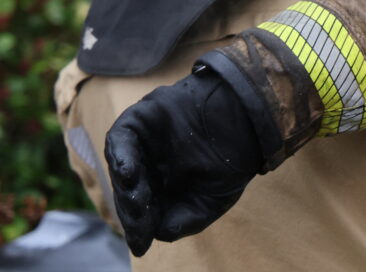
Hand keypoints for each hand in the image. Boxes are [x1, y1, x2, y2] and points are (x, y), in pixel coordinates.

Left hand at [104, 67, 263, 255]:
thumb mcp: (211, 202)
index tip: (141, 245)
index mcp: (162, 187)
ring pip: (120, 168)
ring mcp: (142, 143)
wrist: (246, 122)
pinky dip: (120, 156)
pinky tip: (129, 174)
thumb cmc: (231, 162)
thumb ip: (185, 221)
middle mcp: (148, 165)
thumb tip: (159, 234)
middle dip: (133, 212)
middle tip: (141, 223)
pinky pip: (119, 139)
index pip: (141, 211)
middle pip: (128, 193)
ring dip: (125, 188)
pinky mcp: (138, 120)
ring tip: (138, 202)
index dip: (140, 229)